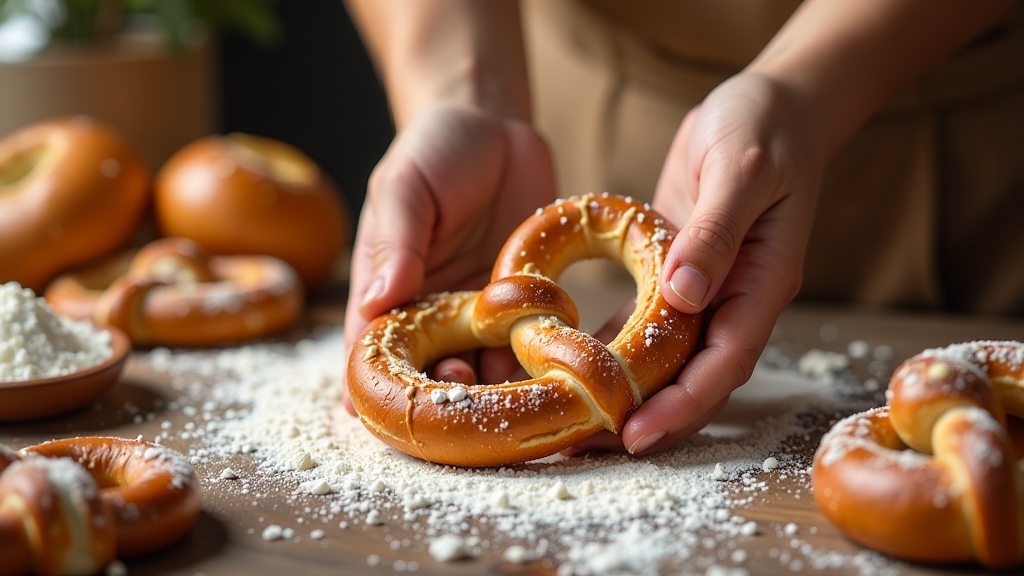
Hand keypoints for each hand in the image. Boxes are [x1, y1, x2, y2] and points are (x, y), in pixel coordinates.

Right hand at [342, 105, 555, 413]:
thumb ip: (395, 243)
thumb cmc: (434, 150)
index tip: (389, 411)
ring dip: (491, 391)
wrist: (496, 125)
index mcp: (387, 290)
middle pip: (429, 373)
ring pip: (481, 370)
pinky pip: (525, 347)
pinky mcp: (522, 306)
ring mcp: (479, 314)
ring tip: (504, 394)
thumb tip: (375, 302)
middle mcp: (432, 312)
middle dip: (442, 395)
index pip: (373, 350)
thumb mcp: (403, 186)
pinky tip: (544, 371)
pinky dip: (532, 365)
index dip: (377, 387)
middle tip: (458, 388)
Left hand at [567, 72, 826, 455]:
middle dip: (650, 416)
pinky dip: (614, 347)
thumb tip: (686, 297)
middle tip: (590, 446)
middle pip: (695, 377)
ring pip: (668, 359)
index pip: (725, 362)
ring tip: (577, 421)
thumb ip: (717, 234)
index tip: (637, 434)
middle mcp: (736, 298)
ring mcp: (708, 289)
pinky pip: (644, 323)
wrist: (770, 104)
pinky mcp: (678, 273)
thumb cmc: (764, 129)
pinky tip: (576, 365)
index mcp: (763, 283)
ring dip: (628, 392)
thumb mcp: (742, 171)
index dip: (683, 404)